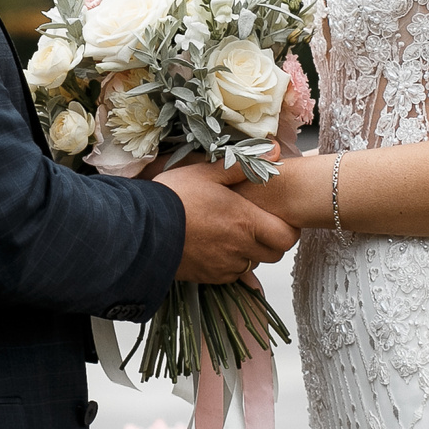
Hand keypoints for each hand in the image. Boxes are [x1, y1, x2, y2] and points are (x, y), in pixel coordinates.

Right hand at [157, 163, 297, 283]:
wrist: (141, 229)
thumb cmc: (173, 198)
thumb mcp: (207, 173)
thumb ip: (244, 165)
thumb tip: (274, 150)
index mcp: (245, 221)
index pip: (287, 237)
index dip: (287, 229)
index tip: (276, 218)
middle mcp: (240, 248)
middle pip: (274, 254)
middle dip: (270, 241)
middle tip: (255, 225)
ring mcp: (224, 265)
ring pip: (252, 264)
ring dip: (248, 253)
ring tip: (229, 234)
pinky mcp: (209, 278)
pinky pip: (231, 275)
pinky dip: (228, 264)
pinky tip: (213, 247)